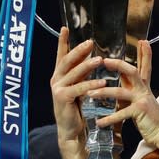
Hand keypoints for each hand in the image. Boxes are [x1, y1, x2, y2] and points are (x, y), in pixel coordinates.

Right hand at [50, 27, 105, 158]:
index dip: (62, 42)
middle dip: (79, 50)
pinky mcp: (62, 98)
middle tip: (91, 42)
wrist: (71, 130)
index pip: (61, 55)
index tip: (65, 28)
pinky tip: (103, 82)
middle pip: (67, 60)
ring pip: (74, 73)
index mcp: (60, 75)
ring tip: (100, 60)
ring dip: (87, 65)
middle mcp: (56, 79)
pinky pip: (79, 88)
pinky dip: (90, 84)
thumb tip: (94, 58)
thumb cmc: (77, 108)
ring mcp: (57, 89)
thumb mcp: (79, 88)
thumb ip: (82, 74)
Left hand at [88, 40, 158, 149]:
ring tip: (90, 94)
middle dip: (118, 65)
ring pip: (120, 92)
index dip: (144, 54)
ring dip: (104, 92)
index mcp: (143, 86)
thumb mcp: (142, 99)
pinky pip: (121, 114)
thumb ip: (134, 88)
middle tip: (104, 60)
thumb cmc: (150, 117)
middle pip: (132, 71)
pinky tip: (99, 122)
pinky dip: (109, 119)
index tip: (142, 41)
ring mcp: (142, 100)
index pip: (144, 66)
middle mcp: (143, 90)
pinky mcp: (139, 112)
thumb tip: (125, 78)